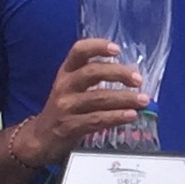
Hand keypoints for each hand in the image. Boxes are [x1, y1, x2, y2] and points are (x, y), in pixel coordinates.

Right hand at [19, 38, 147, 164]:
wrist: (41, 137)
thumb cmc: (65, 109)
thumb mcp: (72, 87)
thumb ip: (95, 78)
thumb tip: (132, 76)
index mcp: (66, 71)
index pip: (79, 50)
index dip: (98, 46)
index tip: (117, 49)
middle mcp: (64, 85)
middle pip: (92, 72)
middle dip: (119, 74)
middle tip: (138, 80)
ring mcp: (65, 106)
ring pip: (98, 97)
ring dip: (124, 98)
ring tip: (143, 100)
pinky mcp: (69, 126)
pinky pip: (96, 119)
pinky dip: (116, 117)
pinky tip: (131, 115)